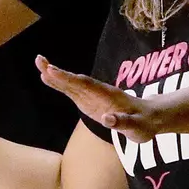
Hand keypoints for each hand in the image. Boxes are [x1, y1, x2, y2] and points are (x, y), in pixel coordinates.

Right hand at [37, 57, 163, 141]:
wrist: (150, 117)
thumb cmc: (144, 123)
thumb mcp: (137, 127)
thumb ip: (123, 123)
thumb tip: (106, 119)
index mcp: (109, 96)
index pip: (87, 86)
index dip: (70, 79)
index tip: (54, 71)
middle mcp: (98, 92)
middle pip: (75, 81)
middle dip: (58, 73)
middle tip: (39, 61)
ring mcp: (93, 96)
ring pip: (71, 84)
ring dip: (55, 75)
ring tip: (38, 65)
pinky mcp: (89, 101)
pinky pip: (71, 91)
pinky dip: (59, 84)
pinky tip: (46, 77)